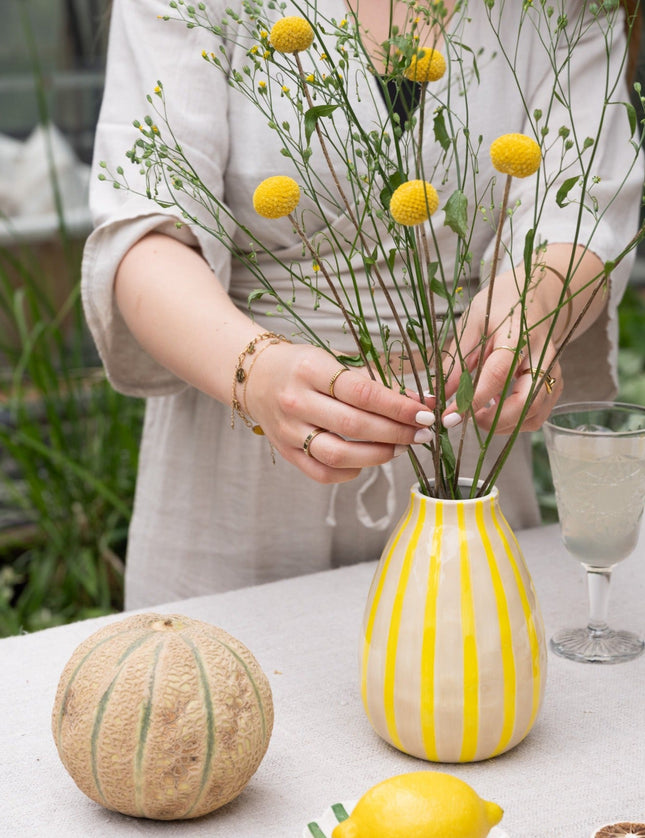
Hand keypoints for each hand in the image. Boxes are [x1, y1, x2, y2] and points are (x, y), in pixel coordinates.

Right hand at [244, 341, 435, 482]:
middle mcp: (296, 401)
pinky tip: (367, 462)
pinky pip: (322, 472)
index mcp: (311, 369)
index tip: (424, 413)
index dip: (398, 406)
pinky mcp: (285, 451)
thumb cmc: (302, 366)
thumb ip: (375, 381)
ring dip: (377, 455)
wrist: (255, 377)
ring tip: (399, 448)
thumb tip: (420, 401)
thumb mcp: (335, 360)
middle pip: (354, 426)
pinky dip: (350, 472)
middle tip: (421, 433)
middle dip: (396, 432)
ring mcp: (288, 430)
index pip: (363, 392)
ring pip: (338, 454)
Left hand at [441, 270, 563, 433]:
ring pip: (535, 414)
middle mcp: (543, 356)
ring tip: (478, 414)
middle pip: (527, 402)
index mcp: (520, 335)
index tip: (450, 416)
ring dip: (504, 425)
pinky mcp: (554, 384)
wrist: (536, 296)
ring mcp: (553, 372)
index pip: (498, 373)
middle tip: (467, 420)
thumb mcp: (472, 323)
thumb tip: (440, 395)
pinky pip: (538, 415)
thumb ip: (457, 359)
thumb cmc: (501, 305)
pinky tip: (495, 410)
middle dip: (495, 421)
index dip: (473, 399)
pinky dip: (515, 422)